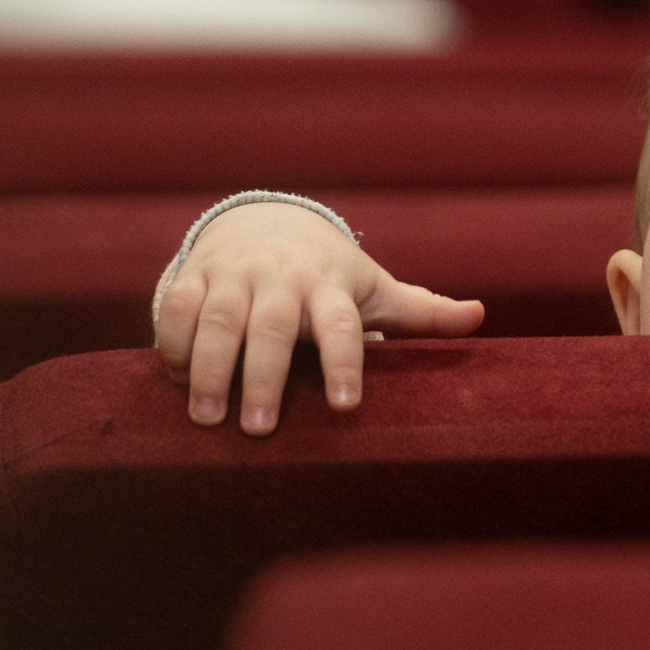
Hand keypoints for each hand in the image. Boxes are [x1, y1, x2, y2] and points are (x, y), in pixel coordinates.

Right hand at [152, 203, 482, 434]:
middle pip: (272, 326)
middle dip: (263, 376)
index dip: (346, 363)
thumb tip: (479, 316)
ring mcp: (237, 274)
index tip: (348, 408)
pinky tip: (173, 378)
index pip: (341, 325)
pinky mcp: (197, 275)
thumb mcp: (374, 289)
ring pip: (218, 317)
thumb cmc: (330, 275)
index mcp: (332, 286)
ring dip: (208, 367)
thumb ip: (421, 312)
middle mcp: (283, 278)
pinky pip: (176, 305)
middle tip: (258, 429)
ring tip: (207, 419)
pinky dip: (170, 340)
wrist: (267, 219)